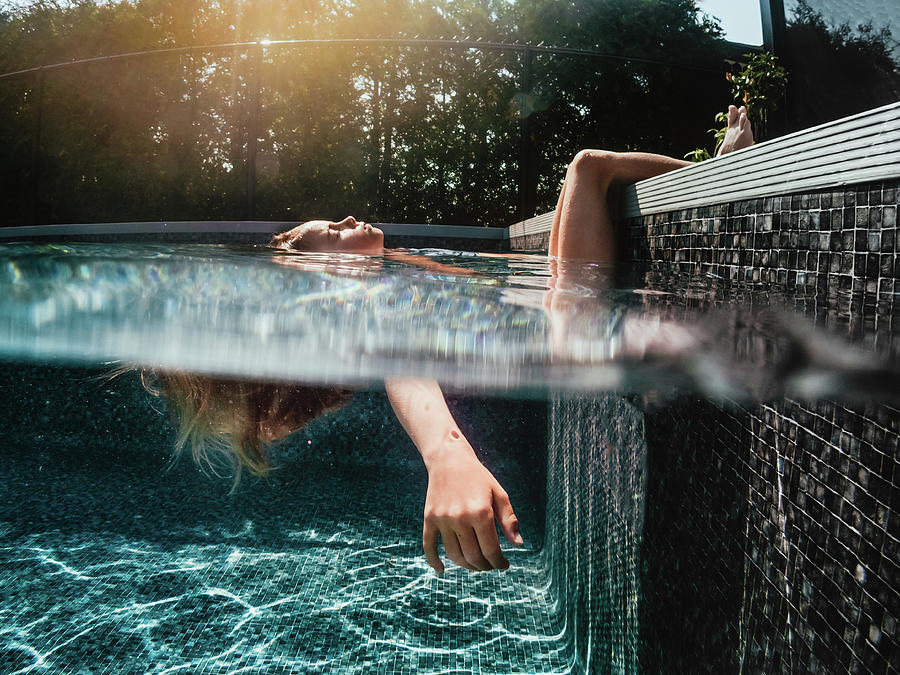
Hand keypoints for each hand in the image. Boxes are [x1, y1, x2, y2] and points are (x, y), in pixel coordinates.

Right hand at [422, 437, 522, 573]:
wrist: (449, 460)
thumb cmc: (478, 477)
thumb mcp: (499, 494)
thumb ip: (509, 520)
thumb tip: (518, 544)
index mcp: (481, 513)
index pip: (491, 550)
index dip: (499, 562)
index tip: (504, 564)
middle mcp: (460, 518)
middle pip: (473, 556)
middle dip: (485, 566)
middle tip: (490, 565)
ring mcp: (443, 520)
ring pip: (454, 555)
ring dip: (466, 566)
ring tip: (475, 564)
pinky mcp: (430, 518)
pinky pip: (429, 546)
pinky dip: (434, 561)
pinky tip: (441, 570)